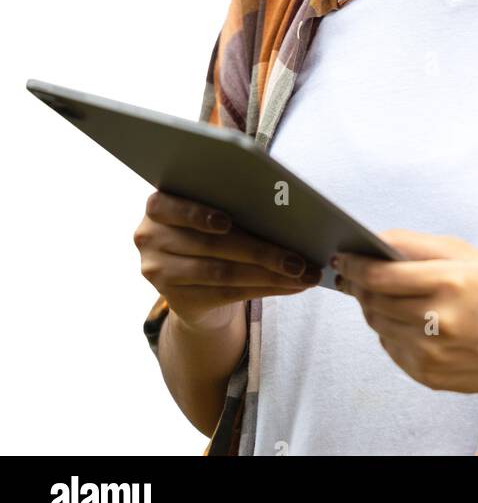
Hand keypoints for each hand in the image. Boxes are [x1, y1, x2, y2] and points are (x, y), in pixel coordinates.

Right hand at [134, 189, 322, 329]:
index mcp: (157, 206)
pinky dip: (266, 288)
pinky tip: (292, 286)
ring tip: (303, 274)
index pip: (169, 206)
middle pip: (211, 244)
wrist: (193, 277)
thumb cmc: (210, 228)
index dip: (198, 214)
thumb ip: (228, 202)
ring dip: (269, 275)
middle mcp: (150, 239)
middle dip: (261, 251)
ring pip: (223, 272)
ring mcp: (160, 273)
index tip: (227, 221)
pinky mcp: (178, 300)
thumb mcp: (209, 210)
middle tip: (298, 258)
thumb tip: (281, 204)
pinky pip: (228, 294)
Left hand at [332, 229, 477, 395]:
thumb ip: (417, 245)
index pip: (382, 275)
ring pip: (378, 325)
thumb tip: (373, 240)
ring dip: (371, 306)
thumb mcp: (466, 255)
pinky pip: (392, 348)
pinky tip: (403, 318)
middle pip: (374, 301)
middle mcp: (438, 321)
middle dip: (357, 285)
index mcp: (450, 283)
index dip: (354, 265)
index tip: (341, 256)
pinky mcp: (429, 376)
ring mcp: (432, 354)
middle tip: (351, 273)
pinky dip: (389, 330)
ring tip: (376, 292)